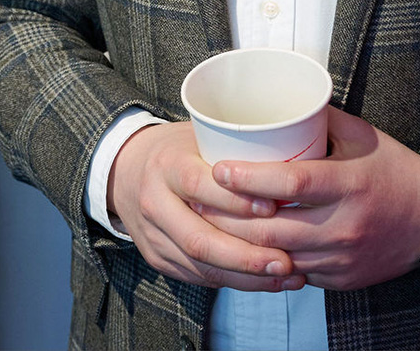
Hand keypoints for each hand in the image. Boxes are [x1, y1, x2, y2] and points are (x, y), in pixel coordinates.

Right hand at [107, 122, 302, 291]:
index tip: (274, 207)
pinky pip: (199, 277)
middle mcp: (155, 202)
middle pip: (199, 239)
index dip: (236, 200)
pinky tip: (267, 281)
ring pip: (201, 266)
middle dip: (247, 256)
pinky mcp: (158, 258)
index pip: (199, 185)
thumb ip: (235, 150)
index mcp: (167, 165)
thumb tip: (295, 159)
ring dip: (248, 277)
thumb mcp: (199, 137)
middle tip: (287, 261)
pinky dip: (236, 282)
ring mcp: (153, 235)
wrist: (125, 171)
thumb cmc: (177, 151)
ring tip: (288, 276)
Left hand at [209, 107, 419, 289]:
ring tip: (209, 223)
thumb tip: (274, 102)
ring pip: (277, 255)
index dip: (249, 177)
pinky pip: (294, 272)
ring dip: (239, 242)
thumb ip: (318, 119)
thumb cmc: (393, 170)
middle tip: (197, 198)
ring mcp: (342, 257)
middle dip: (228, 215)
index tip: (219, 168)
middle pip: (273, 227)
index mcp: (349, 184)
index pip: (291, 182)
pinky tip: (242, 247)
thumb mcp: (362, 136)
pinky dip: (266, 260)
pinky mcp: (341, 279)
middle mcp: (345, 225)